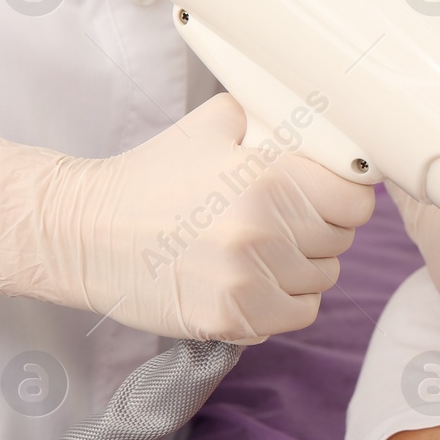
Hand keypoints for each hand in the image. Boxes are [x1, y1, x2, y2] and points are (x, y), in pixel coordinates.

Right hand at [0, 93, 375, 342]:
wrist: (83, 234)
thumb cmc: (150, 179)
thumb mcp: (211, 126)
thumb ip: (271, 121)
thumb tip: (322, 126)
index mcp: (267, 177)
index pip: (355, 201)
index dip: (345, 196)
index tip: (330, 196)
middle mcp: (264, 230)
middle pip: (340, 240)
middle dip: (321, 229)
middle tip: (285, 221)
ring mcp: (248, 279)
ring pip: (322, 278)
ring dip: (303, 266)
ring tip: (264, 250)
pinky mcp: (232, 318)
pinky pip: (298, 313)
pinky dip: (286, 300)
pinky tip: (256, 280)